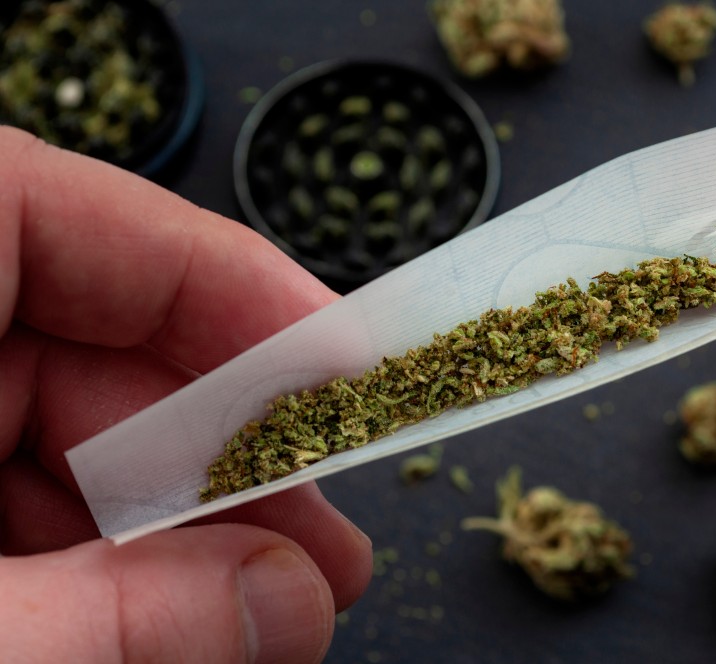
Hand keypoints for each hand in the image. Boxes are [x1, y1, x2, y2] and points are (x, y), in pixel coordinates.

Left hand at [0, 127, 371, 661]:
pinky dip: (101, 552)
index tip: (351, 369)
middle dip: (230, 454)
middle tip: (322, 542)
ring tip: (266, 600)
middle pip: (100, 346)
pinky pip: (18, 483)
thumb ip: (108, 619)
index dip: (242, 291)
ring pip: (69, 431)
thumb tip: (284, 604)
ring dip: (179, 522)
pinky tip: (170, 608)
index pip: (86, 222)